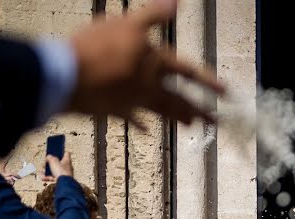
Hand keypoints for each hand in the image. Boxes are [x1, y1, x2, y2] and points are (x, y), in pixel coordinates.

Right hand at [43, 152, 73, 180]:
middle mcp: (67, 167)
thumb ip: (50, 157)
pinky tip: (42, 178)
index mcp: (67, 160)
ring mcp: (64, 173)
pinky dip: (47, 177)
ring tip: (42, 172)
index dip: (61, 152)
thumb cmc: (60, 171)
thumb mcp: (53, 161)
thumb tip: (49, 157)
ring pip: (54, 171)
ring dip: (46, 171)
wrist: (64, 183)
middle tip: (44, 164)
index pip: (66, 154)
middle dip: (49, 164)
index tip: (56, 151)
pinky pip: (53, 177)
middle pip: (57, 163)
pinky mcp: (62, 180)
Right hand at [67, 0, 225, 127]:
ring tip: (191, 125)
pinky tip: (146, 129)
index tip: (227, 93)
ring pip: (162, 111)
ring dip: (177, 117)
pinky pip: (132, 118)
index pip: (189, 72)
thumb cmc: (97, 46)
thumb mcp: (127, 23)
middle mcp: (150, 86)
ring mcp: (134, 101)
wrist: (68, 75)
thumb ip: (154, 15)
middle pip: (179, 99)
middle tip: (215, 121)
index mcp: (155, 63)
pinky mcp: (116, 110)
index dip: (209, 81)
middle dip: (199, 110)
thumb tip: (176, 2)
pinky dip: (140, 123)